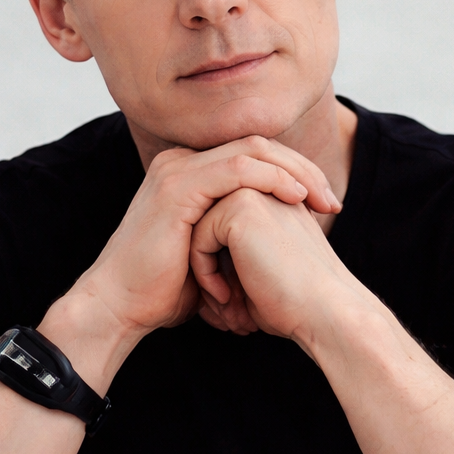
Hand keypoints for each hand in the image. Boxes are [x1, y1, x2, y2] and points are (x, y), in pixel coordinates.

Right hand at [39, 137, 340, 382]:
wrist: (120, 307)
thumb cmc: (164, 290)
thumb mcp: (211, 254)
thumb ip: (237, 234)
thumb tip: (281, 240)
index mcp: (189, 172)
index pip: (254, 155)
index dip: (294, 173)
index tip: (325, 204)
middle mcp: (182, 162)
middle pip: (258, 146)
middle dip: (303, 170)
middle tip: (333, 200)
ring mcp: (178, 170)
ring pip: (253, 151)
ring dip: (295, 173)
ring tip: (323, 200)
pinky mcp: (178, 187)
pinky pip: (236, 170)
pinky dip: (272, 179)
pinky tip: (296, 198)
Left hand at [189, 187, 361, 344]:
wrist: (326, 313)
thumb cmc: (294, 306)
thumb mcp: (257, 276)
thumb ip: (229, 259)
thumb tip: (189, 269)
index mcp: (275, 203)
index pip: (220, 234)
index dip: (221, 274)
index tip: (238, 308)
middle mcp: (266, 190)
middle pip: (207, 230)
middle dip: (211, 273)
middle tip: (232, 312)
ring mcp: (255, 191)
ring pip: (198, 231)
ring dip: (205, 274)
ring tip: (229, 307)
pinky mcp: (242, 204)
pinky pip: (198, 237)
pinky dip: (204, 273)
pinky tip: (228, 297)